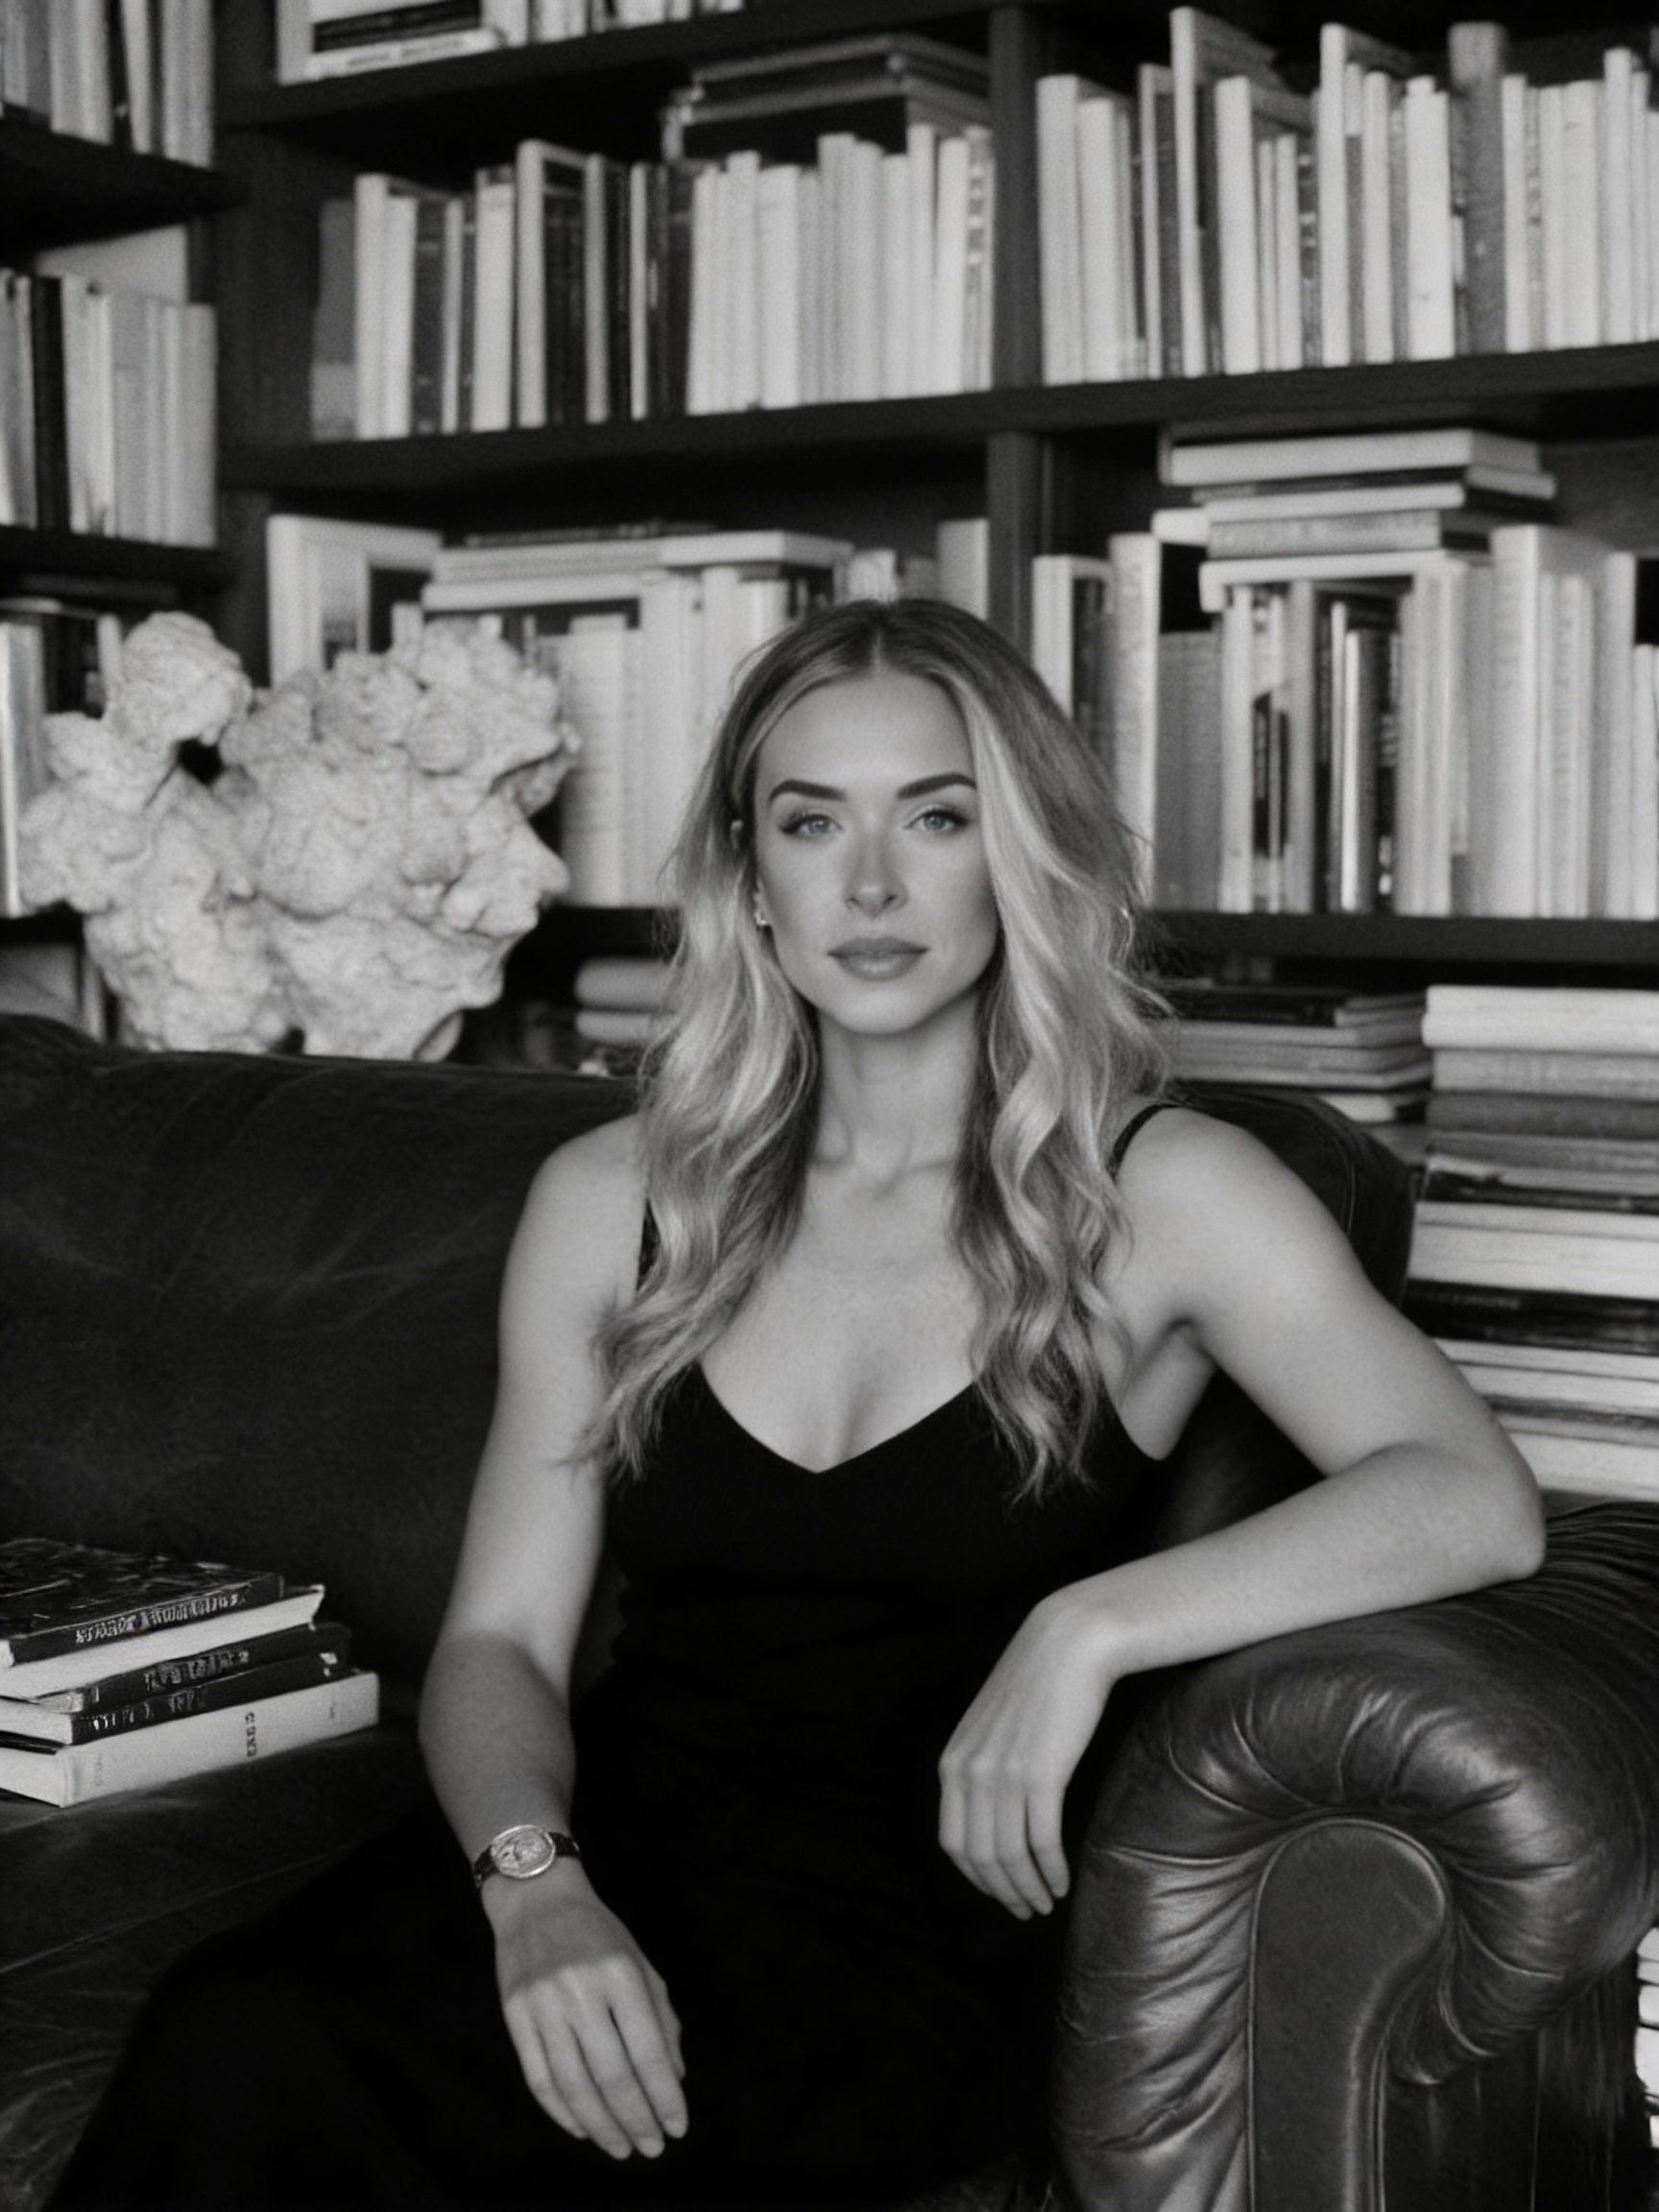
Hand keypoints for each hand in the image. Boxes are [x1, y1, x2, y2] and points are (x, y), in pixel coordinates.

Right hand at [486, 1869, 686, 2159]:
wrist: (536, 1899)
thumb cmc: (598, 1934)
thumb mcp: (640, 1963)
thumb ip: (661, 2019)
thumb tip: (674, 2080)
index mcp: (621, 1974)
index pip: (647, 2052)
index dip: (665, 2097)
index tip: (679, 2127)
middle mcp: (581, 1990)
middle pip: (612, 2076)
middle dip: (637, 2120)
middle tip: (652, 2148)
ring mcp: (543, 2005)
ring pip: (574, 2086)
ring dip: (602, 2126)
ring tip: (622, 2147)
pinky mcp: (515, 2016)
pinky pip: (539, 2078)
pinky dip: (562, 2112)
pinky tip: (584, 2127)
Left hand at [938, 1589, 1117, 1917]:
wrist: (1070, 1642)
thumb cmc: (1039, 1684)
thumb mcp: (993, 1727)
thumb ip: (985, 1767)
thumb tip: (993, 1815)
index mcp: (952, 1762)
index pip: (953, 1843)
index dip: (977, 1879)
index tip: (1001, 1894)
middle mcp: (969, 1771)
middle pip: (979, 1857)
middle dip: (1003, 1893)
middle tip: (1028, 1911)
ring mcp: (1003, 1774)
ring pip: (1009, 1855)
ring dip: (1028, 1889)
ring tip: (1047, 1902)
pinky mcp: (1041, 1774)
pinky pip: (1041, 1841)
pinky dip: (1050, 1871)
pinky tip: (1062, 1882)